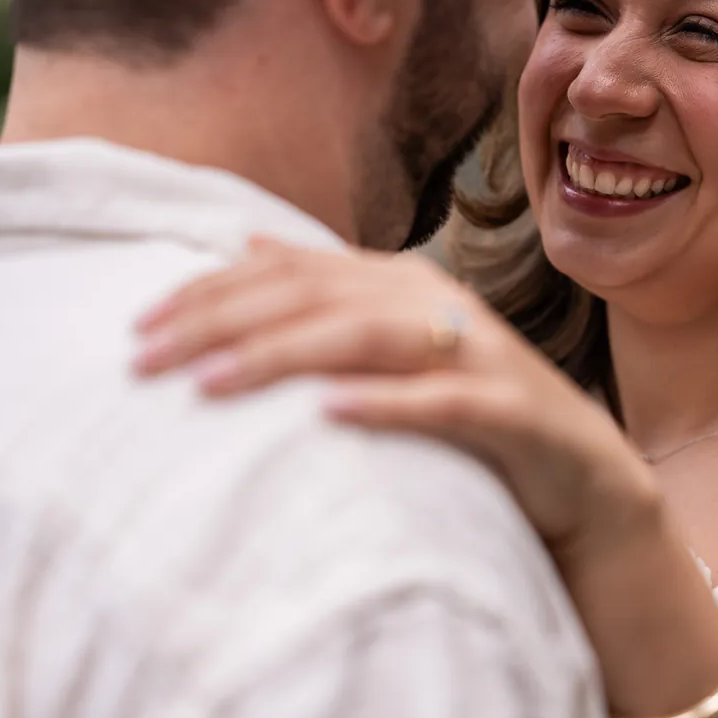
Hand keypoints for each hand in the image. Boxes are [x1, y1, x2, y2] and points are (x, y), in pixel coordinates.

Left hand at [134, 239, 660, 557]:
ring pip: (367, 338)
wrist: (580, 475)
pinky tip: (327, 416)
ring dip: (283, 357)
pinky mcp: (511, 410)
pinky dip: (386, 404)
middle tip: (146, 358)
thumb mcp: (393, 345)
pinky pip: (444, 402)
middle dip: (223, 322)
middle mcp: (435, 303)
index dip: (211, 289)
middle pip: (316, 296)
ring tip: (209, 385)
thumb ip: (328, 291)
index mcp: (400, 282)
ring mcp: (476, 353)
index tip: (137, 323)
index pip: (290, 271)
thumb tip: (247, 242)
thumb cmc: (469, 412)